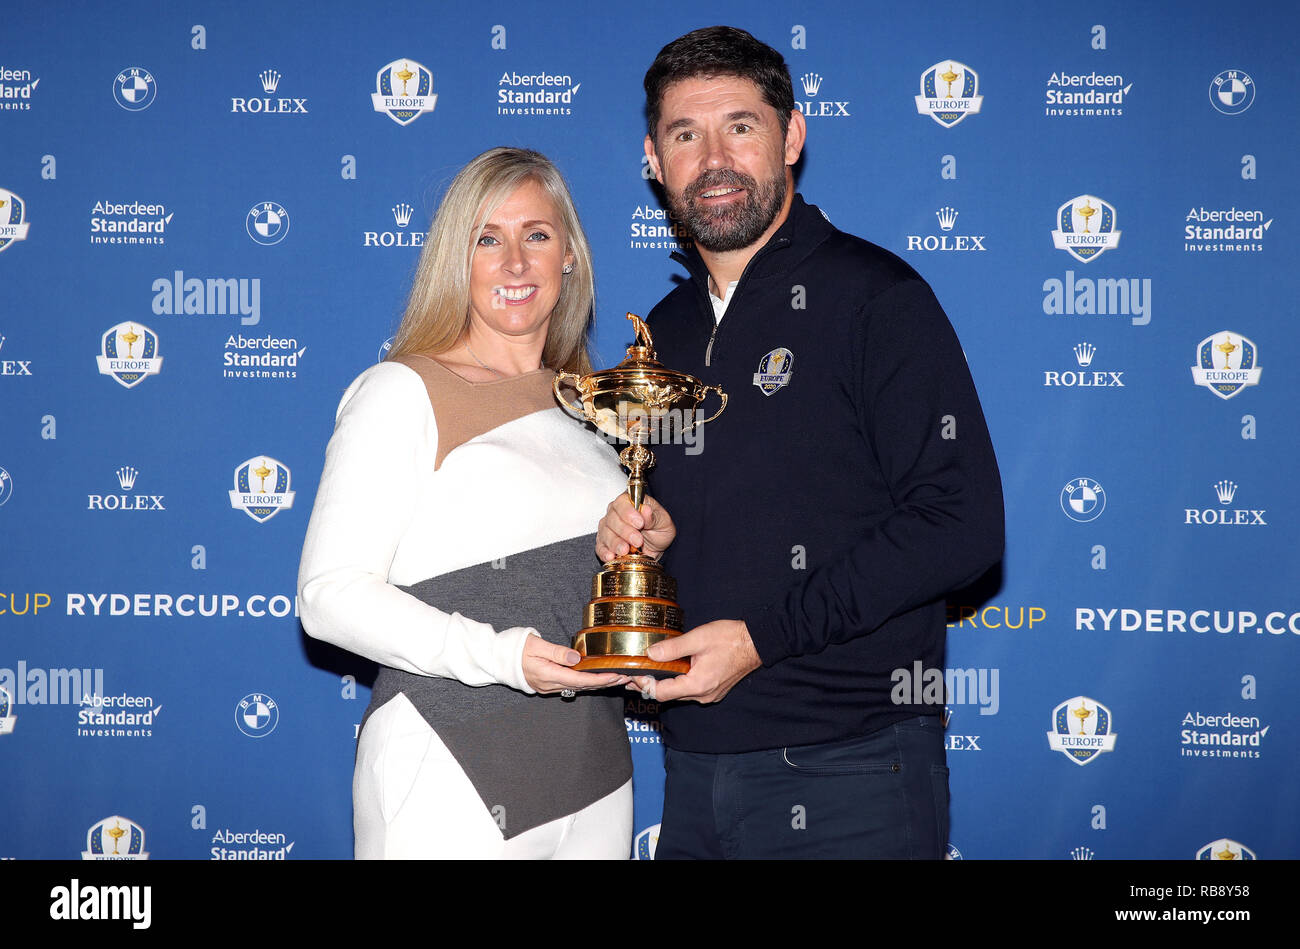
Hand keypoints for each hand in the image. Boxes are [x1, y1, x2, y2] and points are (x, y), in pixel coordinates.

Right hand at [521, 635, 628, 694]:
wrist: (499, 659)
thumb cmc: (516, 649)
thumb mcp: (535, 645)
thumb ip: (556, 652)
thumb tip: (576, 658)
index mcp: (549, 674)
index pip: (580, 680)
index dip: (600, 679)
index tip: (616, 675)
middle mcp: (551, 684)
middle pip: (584, 686)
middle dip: (605, 683)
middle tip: (625, 677)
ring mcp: (549, 687)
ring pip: (579, 687)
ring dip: (599, 684)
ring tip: (617, 678)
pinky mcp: (549, 685)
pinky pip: (573, 686)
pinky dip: (588, 683)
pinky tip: (597, 679)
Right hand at [596, 493, 675, 561]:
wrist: (656, 547)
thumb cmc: (659, 529)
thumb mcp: (663, 522)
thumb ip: (654, 517)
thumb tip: (646, 510)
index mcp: (629, 502)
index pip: (622, 502)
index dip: (628, 513)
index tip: (639, 523)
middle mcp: (615, 513)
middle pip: (612, 519)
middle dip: (625, 531)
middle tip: (638, 540)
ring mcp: (607, 528)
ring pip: (605, 533)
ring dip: (615, 543)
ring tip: (625, 550)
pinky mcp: (604, 543)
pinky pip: (600, 547)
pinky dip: (605, 552)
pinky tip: (611, 556)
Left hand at [627, 620, 759, 703]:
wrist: (756, 642)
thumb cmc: (730, 639)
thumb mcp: (698, 638)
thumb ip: (673, 648)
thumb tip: (651, 653)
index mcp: (698, 684)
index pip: (662, 693)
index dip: (644, 685)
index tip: (632, 676)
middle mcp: (703, 695)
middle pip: (669, 695)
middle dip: (651, 684)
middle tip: (635, 673)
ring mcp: (709, 694)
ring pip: (679, 693)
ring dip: (665, 683)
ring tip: (650, 669)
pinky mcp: (713, 690)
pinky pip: (690, 690)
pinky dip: (678, 682)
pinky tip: (672, 670)